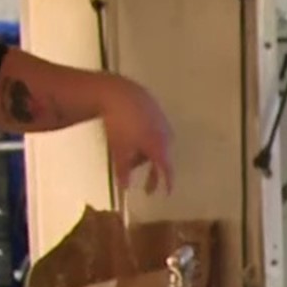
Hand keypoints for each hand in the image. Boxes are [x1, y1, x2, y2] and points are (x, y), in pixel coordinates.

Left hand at [101, 77, 174, 193]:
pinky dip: (147, 141)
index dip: (167, 183)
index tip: (167, 193)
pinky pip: (155, 132)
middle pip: (162, 158)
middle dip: (153, 171)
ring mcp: (162, 122)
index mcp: (159, 147)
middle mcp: (166, 136)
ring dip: (148, 156)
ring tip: (133, 160)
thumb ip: (123, 171)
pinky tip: (134, 139)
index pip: (167, 170)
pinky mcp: (156, 111)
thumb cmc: (120, 125)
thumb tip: (125, 188)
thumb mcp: (119, 150)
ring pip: (158, 145)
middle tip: (146, 185)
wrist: (119, 93)